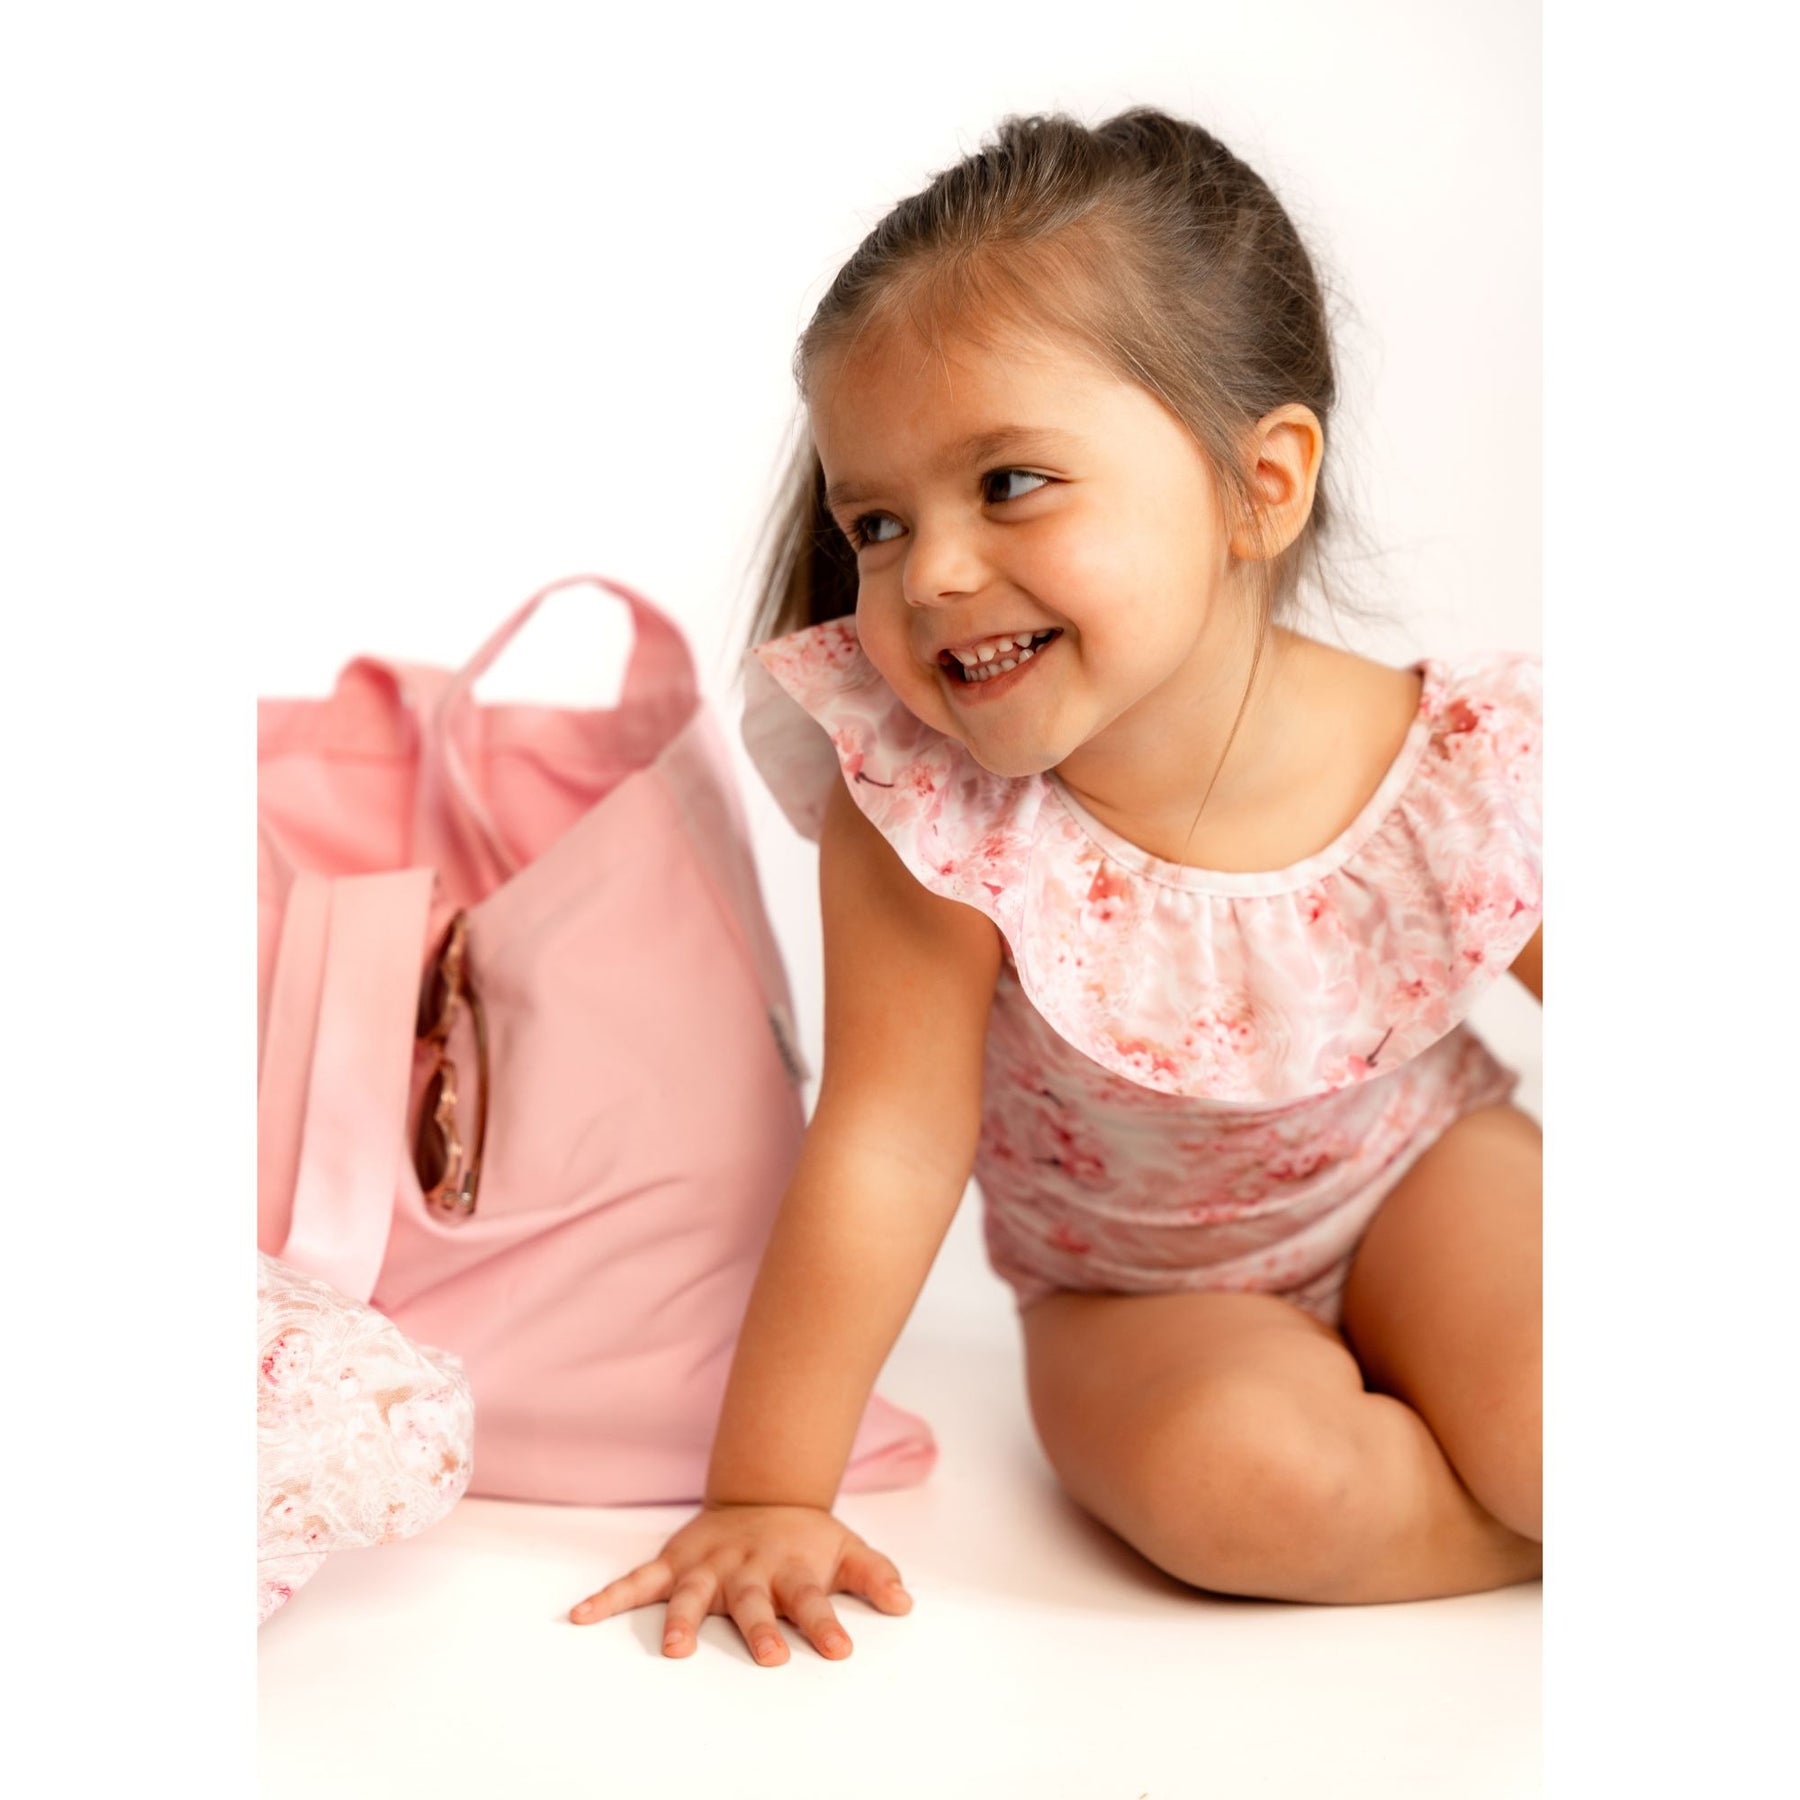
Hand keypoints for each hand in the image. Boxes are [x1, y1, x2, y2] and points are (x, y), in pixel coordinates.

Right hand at [568, 1502, 912, 1663]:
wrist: (762, 1496)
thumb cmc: (805, 1539)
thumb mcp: (845, 1548)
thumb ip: (874, 1575)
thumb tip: (905, 1602)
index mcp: (789, 1568)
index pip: (812, 1599)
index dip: (826, 1624)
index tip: (841, 1649)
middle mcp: (746, 1568)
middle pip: (753, 1601)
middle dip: (759, 1629)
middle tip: (769, 1658)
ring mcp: (707, 1566)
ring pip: (690, 1594)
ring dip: (680, 1621)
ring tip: (673, 1650)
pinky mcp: (674, 1562)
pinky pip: (636, 1581)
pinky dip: (608, 1597)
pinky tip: (580, 1615)